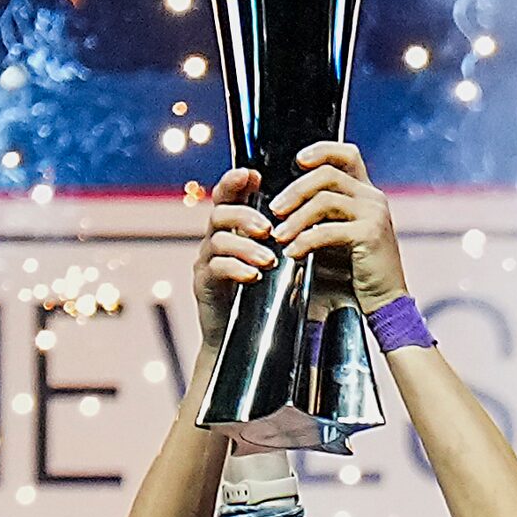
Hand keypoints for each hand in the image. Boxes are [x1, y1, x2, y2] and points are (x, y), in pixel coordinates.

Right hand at [194, 167, 276, 350]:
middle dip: (244, 216)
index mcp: (232, 231)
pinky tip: (253, 276)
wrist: (244, 340)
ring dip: (246, 247)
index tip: (252, 175)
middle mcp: (215, 241)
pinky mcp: (203, 285)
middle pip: (219, 213)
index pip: (228, 197)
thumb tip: (312, 213)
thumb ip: (284, 238)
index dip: (235, 182)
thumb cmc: (264, 297)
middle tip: (267, 228)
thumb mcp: (276, 261)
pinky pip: (215, 269)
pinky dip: (235, 269)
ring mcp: (206, 262)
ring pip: (218, 241)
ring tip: (269, 260)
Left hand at [270, 142, 408, 313]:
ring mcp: (374, 214)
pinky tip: (294, 253)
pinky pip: (327, 231)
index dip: (321, 150)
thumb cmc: (357, 271)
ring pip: (324, 200)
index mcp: (366, 193)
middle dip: (295, 191)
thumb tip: (284, 205)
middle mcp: (373, 197)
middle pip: (326, 174)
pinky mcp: (370, 235)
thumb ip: (321, 216)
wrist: (386, 302)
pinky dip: (305, 241)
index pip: (347, 154)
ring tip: (279, 235)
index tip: (298, 161)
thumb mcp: (338, 234)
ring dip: (295, 218)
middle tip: (275, 210)